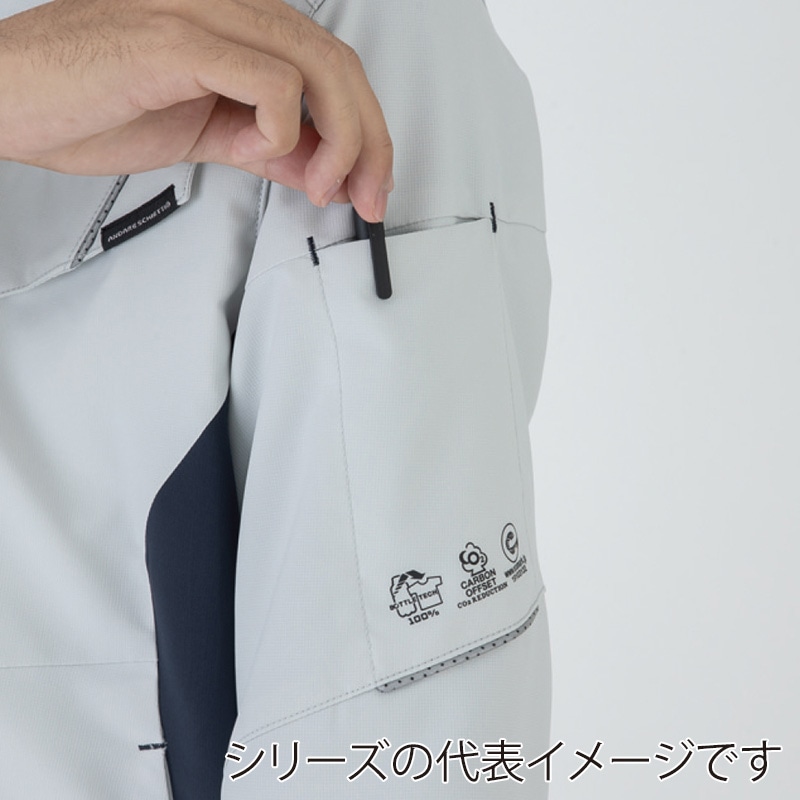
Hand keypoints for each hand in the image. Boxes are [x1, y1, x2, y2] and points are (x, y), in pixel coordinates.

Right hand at [0, 0, 393, 220]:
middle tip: (367, 196)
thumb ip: (263, 144)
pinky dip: (281, 128)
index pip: (333, 70)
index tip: (369, 185)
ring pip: (318, 66)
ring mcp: (205, 18)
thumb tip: (312, 164)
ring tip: (319, 184)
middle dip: (370, 143)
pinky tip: (254, 150)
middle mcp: (230, 13)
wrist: (11, 98)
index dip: (367, 133)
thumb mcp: (204, 135)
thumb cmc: (91, 104)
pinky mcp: (178, 41)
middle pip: (339, 66)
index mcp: (238, 32)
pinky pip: (268, 81)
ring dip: (339, 140)